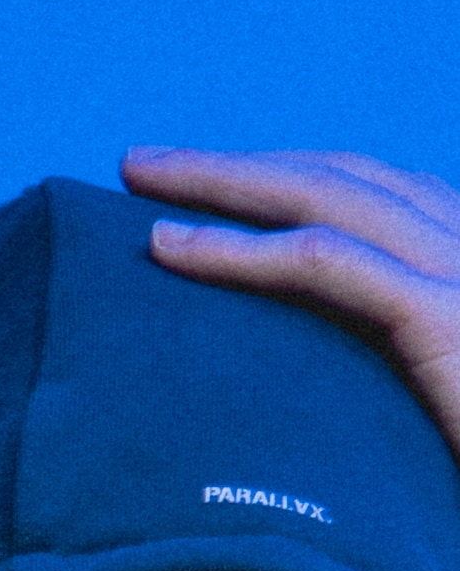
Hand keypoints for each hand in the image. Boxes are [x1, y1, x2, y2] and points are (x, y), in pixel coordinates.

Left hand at [122, 146, 459, 468]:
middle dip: (244, 163)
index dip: (293, 181)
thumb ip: (399, 366)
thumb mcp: (440, 409)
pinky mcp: (448, 318)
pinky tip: (171, 248)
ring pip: (328, 199)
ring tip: (141, 179)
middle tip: (148, 161)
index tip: (212, 187)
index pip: (380, 197)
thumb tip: (314, 377)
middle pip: (348, 178)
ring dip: (225, 184)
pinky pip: (323, 265)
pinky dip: (240, 250)